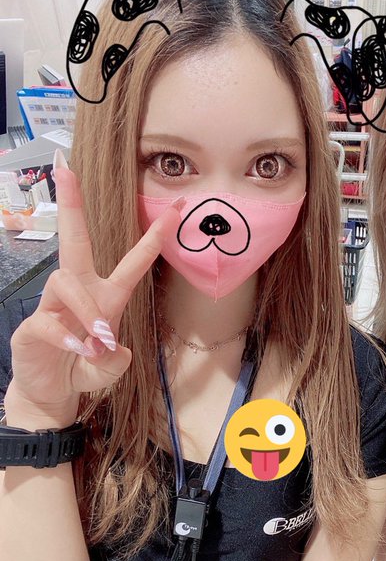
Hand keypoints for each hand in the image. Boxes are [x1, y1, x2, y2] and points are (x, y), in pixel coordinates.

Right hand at [6, 152, 182, 426]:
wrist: (52, 390)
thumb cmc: (84, 367)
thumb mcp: (109, 368)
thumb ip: (115, 361)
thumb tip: (114, 348)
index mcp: (107, 295)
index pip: (133, 261)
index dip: (155, 236)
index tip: (177, 208)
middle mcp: (81, 292)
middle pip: (76, 241)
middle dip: (72, 205)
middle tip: (67, 169)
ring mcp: (54, 306)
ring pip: (67, 283)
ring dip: (86, 309)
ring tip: (97, 340)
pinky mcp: (34, 326)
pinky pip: (50, 319)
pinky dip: (67, 334)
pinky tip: (79, 348)